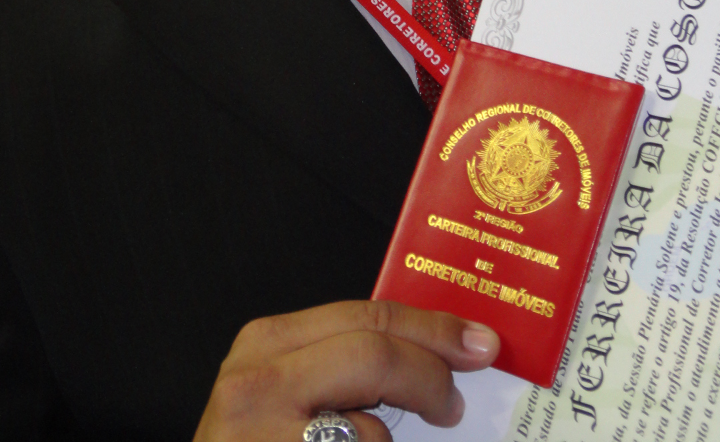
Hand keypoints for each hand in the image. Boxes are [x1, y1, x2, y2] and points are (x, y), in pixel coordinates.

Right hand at [192, 298, 499, 440]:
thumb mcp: (288, 391)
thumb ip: (343, 365)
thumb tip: (436, 353)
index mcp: (267, 345)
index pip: (367, 317)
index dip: (432, 327)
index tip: (479, 342)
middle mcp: (257, 384)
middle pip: (373, 356)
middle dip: (430, 375)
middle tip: (455, 406)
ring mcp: (263, 438)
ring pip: (371, 431)